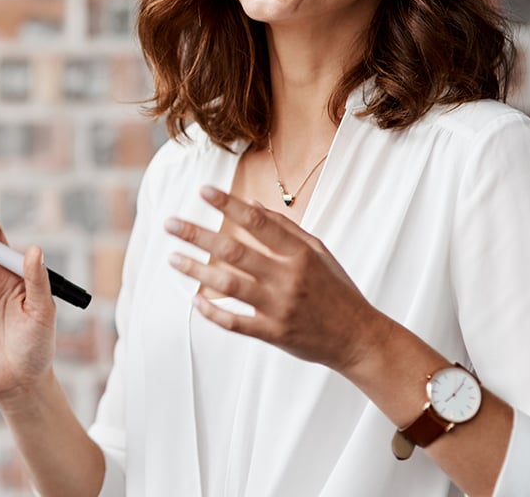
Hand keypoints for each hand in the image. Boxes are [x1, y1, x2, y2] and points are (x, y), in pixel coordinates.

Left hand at [166, 186, 390, 373]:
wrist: (360, 338)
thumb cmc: (337, 290)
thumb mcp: (320, 252)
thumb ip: (286, 228)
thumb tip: (250, 204)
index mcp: (300, 253)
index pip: (257, 222)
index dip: (228, 204)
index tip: (203, 191)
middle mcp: (288, 277)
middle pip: (233, 250)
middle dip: (197, 235)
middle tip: (169, 224)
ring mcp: (280, 307)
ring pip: (228, 285)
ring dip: (196, 270)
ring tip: (172, 258)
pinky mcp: (274, 333)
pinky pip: (236, 322)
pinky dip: (213, 312)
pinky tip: (194, 300)